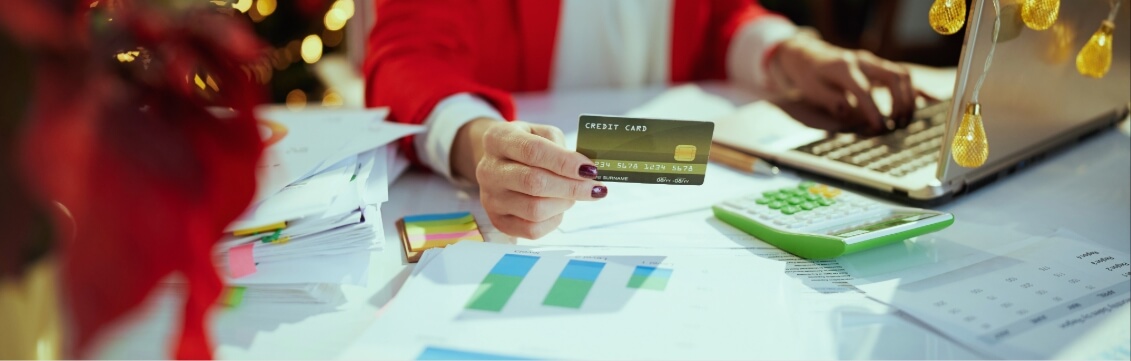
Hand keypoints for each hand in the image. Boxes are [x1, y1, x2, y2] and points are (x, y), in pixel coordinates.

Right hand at [452, 118, 606, 238]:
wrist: (498, 162)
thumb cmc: (526, 146)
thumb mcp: (541, 133)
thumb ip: (561, 147)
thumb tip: (585, 171)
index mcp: (498, 139)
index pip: (533, 151)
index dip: (565, 162)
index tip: (590, 170)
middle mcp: (489, 170)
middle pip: (534, 183)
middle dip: (572, 187)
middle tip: (595, 188)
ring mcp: (491, 198)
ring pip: (535, 209)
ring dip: (564, 203)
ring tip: (573, 195)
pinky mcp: (498, 220)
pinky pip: (532, 230)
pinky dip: (554, 220)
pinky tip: (558, 208)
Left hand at [772, 33, 915, 134]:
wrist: (809, 56)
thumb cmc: (810, 76)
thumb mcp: (812, 90)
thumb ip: (831, 101)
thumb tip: (848, 112)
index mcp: (843, 68)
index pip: (863, 89)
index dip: (873, 110)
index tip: (880, 128)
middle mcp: (863, 61)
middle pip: (892, 77)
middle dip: (899, 103)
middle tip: (896, 125)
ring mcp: (873, 62)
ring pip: (902, 74)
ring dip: (908, 98)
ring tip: (903, 121)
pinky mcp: (879, 67)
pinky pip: (903, 75)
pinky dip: (916, 89)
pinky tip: (930, 101)